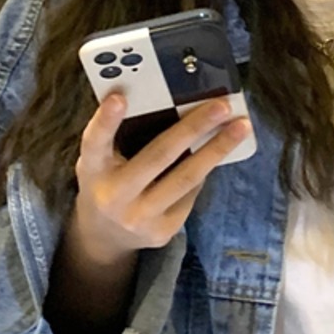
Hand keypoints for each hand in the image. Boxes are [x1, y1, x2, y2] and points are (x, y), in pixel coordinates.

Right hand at [70, 94, 249, 265]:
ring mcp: (139, 217)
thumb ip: (120, 135)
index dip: (106, 120)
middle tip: (222, 106)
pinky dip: (205, 169)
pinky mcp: (162, 231)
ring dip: (217, 149)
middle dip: (194, 128)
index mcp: (93, 169)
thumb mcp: (101, 159)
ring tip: (241, 127)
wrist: (105, 235)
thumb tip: (168, 102)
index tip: (120, 98)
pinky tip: (219, 151)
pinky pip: (191, 193)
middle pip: (158, 156)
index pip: (95, 142)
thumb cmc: (108, 180)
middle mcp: (113, 196)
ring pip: (186, 178)